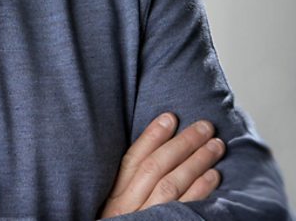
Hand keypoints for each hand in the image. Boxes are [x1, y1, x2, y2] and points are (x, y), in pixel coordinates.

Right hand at [99, 112, 224, 217]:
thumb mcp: (111, 207)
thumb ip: (124, 185)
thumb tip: (152, 153)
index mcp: (112, 196)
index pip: (132, 160)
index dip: (152, 136)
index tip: (170, 117)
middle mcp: (127, 207)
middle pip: (156, 167)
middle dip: (182, 143)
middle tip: (204, 126)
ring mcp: (146, 219)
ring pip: (173, 184)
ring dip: (197, 161)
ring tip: (216, 145)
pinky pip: (186, 209)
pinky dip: (201, 190)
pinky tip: (214, 176)